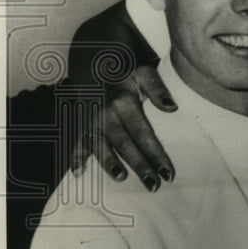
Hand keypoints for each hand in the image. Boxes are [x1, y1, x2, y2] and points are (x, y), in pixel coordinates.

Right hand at [70, 65, 176, 190]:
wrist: (93, 62)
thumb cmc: (125, 72)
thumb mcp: (143, 73)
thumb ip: (157, 88)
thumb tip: (172, 108)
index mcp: (125, 103)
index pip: (144, 134)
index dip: (156, 154)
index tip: (168, 173)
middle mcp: (107, 114)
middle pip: (124, 144)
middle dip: (139, 166)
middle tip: (153, 186)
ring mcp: (91, 120)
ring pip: (100, 145)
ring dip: (109, 163)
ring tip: (121, 177)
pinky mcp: (80, 123)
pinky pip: (77, 141)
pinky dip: (75, 156)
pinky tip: (77, 173)